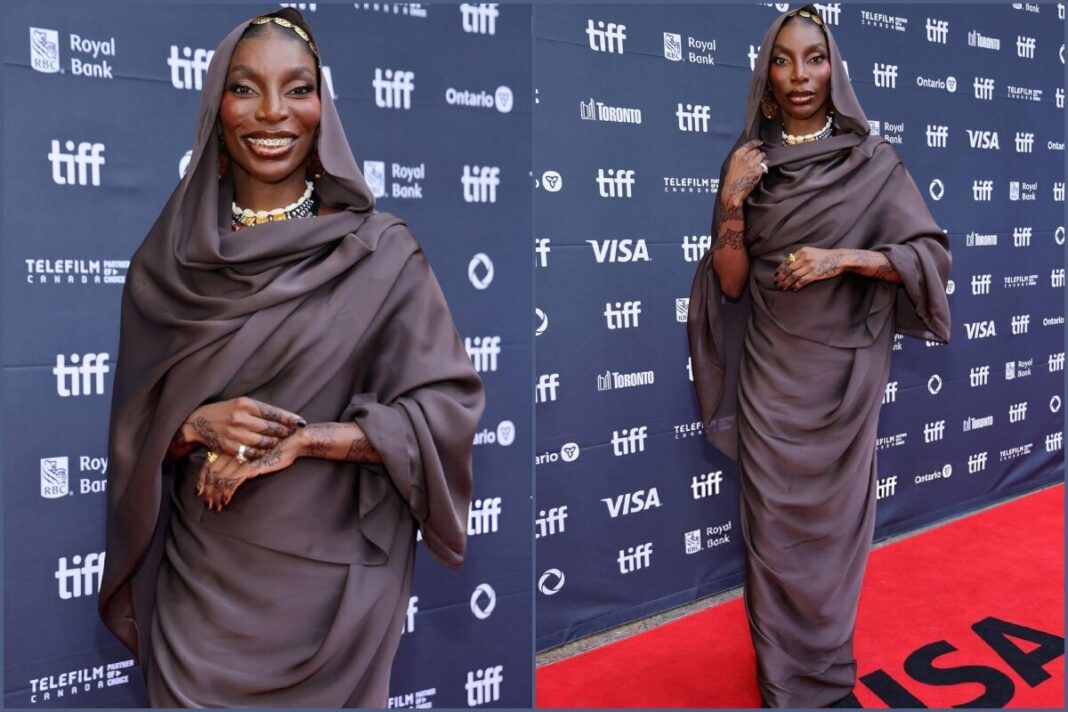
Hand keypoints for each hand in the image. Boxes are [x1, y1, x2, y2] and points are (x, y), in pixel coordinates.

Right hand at [182, 397, 305, 461]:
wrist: (198, 422)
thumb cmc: (225, 411)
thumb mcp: (241, 404)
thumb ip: (260, 410)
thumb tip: (286, 418)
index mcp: (245, 404)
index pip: (273, 412)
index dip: (289, 419)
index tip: (301, 423)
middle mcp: (241, 418)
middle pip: (271, 429)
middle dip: (284, 432)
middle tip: (293, 434)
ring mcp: (235, 434)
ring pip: (264, 442)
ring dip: (274, 444)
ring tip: (280, 443)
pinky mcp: (230, 447)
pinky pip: (252, 453)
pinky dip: (261, 453)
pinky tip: (266, 451)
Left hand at [195, 435, 302, 510]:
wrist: (293, 440)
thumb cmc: (277, 446)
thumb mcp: (254, 451)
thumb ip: (242, 458)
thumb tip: (230, 472)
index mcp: (232, 446)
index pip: (208, 464)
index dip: (201, 480)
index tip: (199, 492)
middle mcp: (233, 451)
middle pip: (210, 473)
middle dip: (207, 491)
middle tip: (208, 504)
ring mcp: (241, 458)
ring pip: (219, 479)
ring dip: (216, 495)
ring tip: (216, 506)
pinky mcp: (250, 466)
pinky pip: (232, 481)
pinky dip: (226, 493)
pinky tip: (226, 501)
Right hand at [721, 139, 766, 208]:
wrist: (733, 192)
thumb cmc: (731, 180)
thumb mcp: (731, 165)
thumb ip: (740, 158)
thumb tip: (750, 154)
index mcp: (737, 155)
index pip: (749, 145)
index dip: (756, 142)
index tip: (760, 142)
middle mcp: (745, 158)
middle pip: (757, 151)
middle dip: (758, 154)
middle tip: (757, 159)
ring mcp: (752, 164)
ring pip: (762, 156)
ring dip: (762, 159)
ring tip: (760, 163)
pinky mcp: (757, 171)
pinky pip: (765, 164)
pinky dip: (765, 165)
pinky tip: (763, 168)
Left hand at [774, 247, 845, 290]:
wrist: (840, 259)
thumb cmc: (826, 256)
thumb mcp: (812, 252)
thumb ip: (801, 256)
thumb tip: (789, 264)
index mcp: (803, 251)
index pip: (788, 261)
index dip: (780, 268)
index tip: (776, 274)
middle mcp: (805, 258)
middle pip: (789, 269)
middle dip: (781, 277)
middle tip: (776, 282)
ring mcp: (810, 266)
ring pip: (793, 276)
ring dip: (786, 283)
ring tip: (783, 287)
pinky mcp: (815, 274)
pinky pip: (802, 281)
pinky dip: (796, 286)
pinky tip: (793, 289)